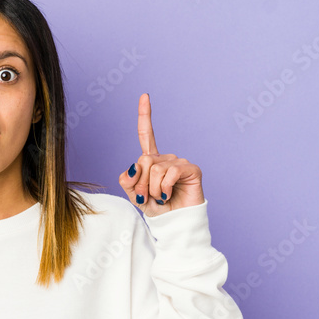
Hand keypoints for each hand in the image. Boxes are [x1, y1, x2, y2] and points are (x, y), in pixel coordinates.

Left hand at [118, 93, 204, 215]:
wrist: (174, 223)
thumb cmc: (157, 209)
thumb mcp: (135, 196)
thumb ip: (128, 181)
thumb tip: (133, 167)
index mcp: (152, 161)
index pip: (147, 135)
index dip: (145, 115)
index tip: (145, 96)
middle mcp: (166, 158)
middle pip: (143, 160)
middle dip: (141, 183)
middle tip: (147, 196)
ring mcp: (179, 162)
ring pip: (155, 169)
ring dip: (153, 189)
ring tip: (161, 197)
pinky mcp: (190, 169)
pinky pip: (170, 173)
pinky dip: (165, 188)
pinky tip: (169, 195)